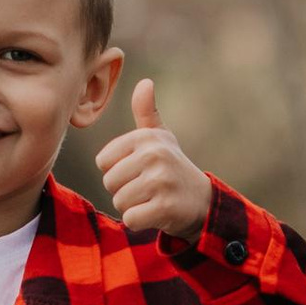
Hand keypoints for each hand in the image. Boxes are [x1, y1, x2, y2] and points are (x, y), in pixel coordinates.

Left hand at [95, 78, 211, 240]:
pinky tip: (157, 213)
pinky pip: (131, 219)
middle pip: (110, 182)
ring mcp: (161, 181)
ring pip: (119, 201)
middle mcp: (154, 155)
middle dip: (124, 191)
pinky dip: (140, 222)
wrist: (202, 201)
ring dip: (133, 206)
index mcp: (147, 137)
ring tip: (153, 199)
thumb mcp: (161, 138)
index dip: (117, 171)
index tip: (139, 171)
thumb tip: (145, 82)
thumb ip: (147, 112)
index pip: (103, 162)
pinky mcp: (165, 207)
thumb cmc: (172, 167)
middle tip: (147, 189)